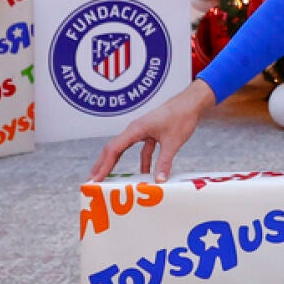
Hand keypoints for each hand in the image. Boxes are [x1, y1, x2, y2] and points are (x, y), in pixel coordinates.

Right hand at [88, 83, 215, 182]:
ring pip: (125, 149)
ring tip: (109, 177)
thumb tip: (159, 181)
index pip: (113, 149)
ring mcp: (142, 131)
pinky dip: (141, 161)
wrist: (191, 102)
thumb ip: (164, 162)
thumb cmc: (181, 116)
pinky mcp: (151, 133)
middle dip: (102, 165)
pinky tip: (144, 173)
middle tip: (93, 180)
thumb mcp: (173, 142)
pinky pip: (141, 150)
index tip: (95, 179)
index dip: (103, 165)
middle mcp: (135, 129)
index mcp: (136, 129)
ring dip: (117, 163)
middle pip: (113, 149)